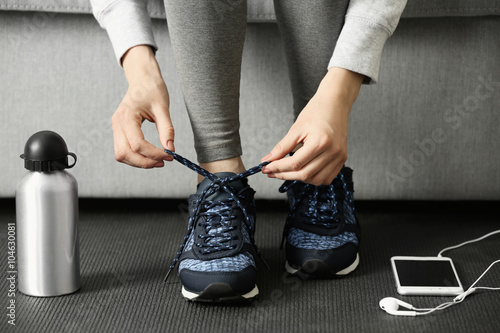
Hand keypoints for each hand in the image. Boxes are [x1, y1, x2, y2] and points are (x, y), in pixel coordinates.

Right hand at [111, 45, 174, 167]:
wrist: (143, 79)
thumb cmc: (152, 89)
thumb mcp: (163, 107)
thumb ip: (167, 129)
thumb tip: (171, 149)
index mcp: (126, 116)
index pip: (137, 144)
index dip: (154, 153)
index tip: (170, 155)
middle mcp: (117, 123)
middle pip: (125, 153)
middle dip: (144, 162)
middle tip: (164, 161)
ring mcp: (116, 127)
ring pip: (121, 155)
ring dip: (139, 162)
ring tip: (158, 160)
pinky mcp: (119, 131)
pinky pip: (123, 150)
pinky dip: (136, 157)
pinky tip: (150, 155)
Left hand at [261, 68, 363, 184]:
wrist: (335, 103)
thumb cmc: (317, 112)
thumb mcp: (296, 128)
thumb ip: (282, 147)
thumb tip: (268, 160)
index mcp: (321, 142)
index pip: (295, 163)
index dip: (278, 168)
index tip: (266, 168)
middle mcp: (333, 152)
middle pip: (305, 174)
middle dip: (285, 175)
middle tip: (271, 172)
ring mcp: (339, 156)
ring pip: (316, 179)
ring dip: (299, 179)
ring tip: (285, 172)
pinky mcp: (342, 159)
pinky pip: (327, 177)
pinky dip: (313, 178)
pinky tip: (302, 172)